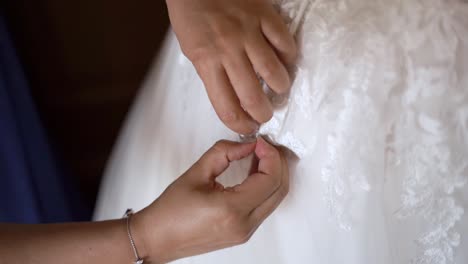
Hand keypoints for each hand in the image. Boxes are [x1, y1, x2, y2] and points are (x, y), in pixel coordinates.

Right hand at [135, 138, 288, 262]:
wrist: (157, 239)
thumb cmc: (170, 212)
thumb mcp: (196, 173)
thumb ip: (223, 153)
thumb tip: (247, 145)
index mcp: (231, 210)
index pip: (269, 179)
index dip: (270, 155)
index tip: (260, 142)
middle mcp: (244, 224)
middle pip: (280, 189)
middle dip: (277, 162)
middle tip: (265, 146)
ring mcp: (246, 232)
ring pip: (276, 199)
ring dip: (273, 174)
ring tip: (260, 155)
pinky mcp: (244, 233)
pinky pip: (265, 206)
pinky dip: (266, 187)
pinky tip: (255, 171)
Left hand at [166, 0, 296, 133]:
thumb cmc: (191, 16)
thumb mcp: (191, 50)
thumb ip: (211, 73)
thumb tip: (232, 97)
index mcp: (206, 62)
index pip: (226, 107)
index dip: (240, 125)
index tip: (247, 127)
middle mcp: (228, 51)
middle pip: (252, 97)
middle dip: (263, 114)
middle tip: (266, 114)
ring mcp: (249, 33)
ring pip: (274, 73)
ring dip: (280, 88)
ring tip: (279, 90)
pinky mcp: (265, 16)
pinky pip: (285, 44)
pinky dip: (289, 57)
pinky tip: (285, 62)